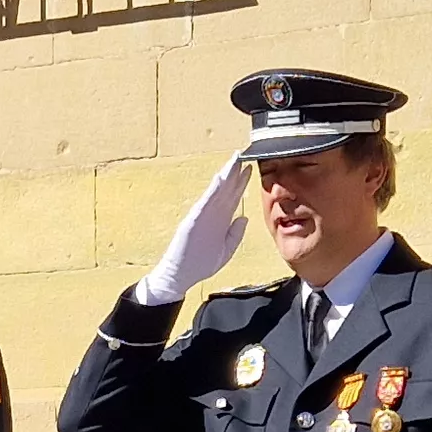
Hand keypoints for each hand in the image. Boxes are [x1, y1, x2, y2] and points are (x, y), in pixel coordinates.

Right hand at [136, 154, 253, 308]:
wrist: (180, 276)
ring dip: (225, 176)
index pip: (232, 197)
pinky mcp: (193, 220)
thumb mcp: (225, 251)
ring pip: (216, 192)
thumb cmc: (200, 265)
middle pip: (226, 190)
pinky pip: (205, 203)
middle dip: (235, 173)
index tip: (250, 168)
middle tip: (244, 155)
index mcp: (220, 221)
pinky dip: (212, 191)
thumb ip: (235, 235)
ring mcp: (202, 216)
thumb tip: (244, 217)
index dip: (241, 183)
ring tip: (234, 160)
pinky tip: (220, 179)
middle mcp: (212, 215)